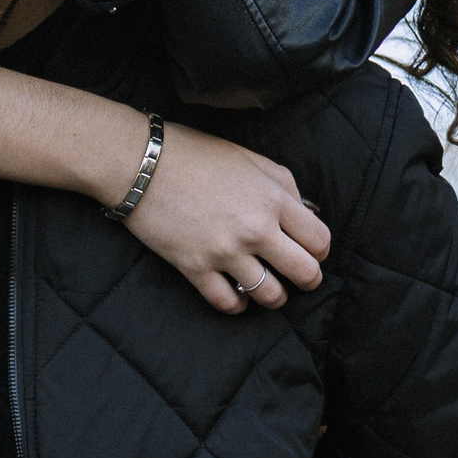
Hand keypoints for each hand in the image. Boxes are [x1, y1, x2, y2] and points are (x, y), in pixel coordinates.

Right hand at [122, 120, 329, 313]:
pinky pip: (228, 304)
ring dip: (273, 295)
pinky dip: (236, 304)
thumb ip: (282, 183)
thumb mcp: (248, 157)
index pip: (319, 240)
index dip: (319, 251)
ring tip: (263, 286)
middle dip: (307, 279)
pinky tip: (233, 292)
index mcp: (272, 198)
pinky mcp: (195, 267)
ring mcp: (224, 251)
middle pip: (305, 273)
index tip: (308, 251)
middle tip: (296, 276)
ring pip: (271, 296)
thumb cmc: (192, 153)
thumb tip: (306, 211)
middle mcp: (255, 228)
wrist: (138, 162)